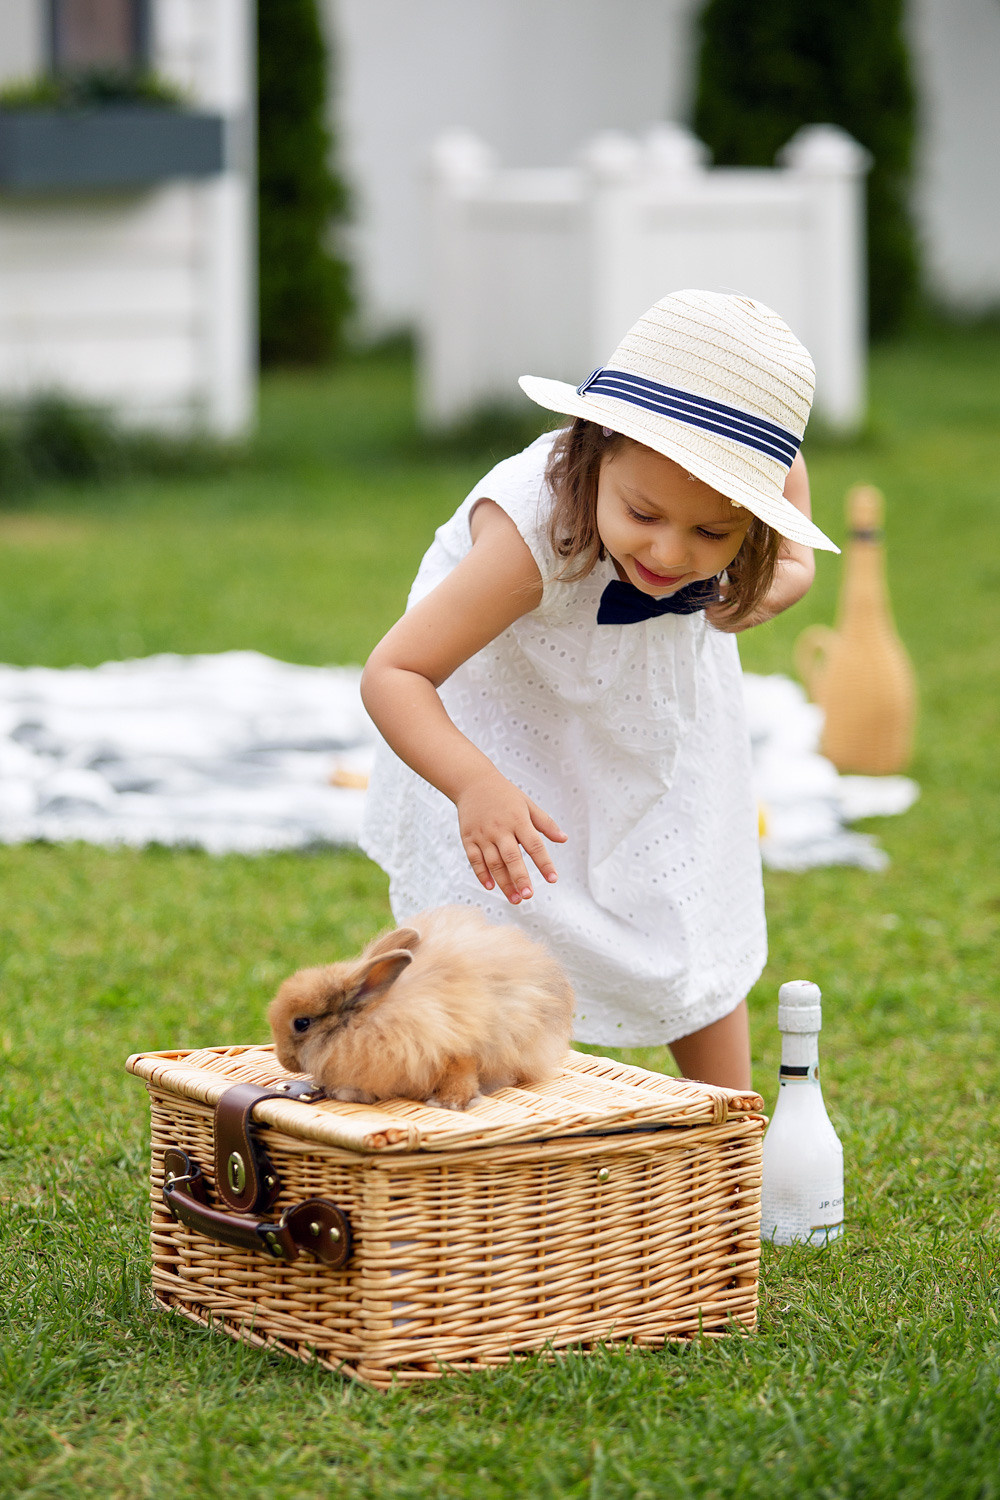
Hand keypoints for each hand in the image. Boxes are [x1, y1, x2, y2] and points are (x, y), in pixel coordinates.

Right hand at [456, 771, 566, 904]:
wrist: (473, 782)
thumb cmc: (505, 795)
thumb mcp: (528, 804)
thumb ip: (546, 823)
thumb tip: (564, 839)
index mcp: (518, 820)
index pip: (534, 845)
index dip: (544, 863)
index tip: (553, 879)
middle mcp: (500, 829)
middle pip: (512, 857)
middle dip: (520, 878)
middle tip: (529, 896)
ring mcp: (483, 835)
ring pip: (493, 863)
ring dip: (504, 882)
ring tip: (515, 899)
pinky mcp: (468, 838)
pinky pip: (474, 860)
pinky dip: (482, 874)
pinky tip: (491, 887)